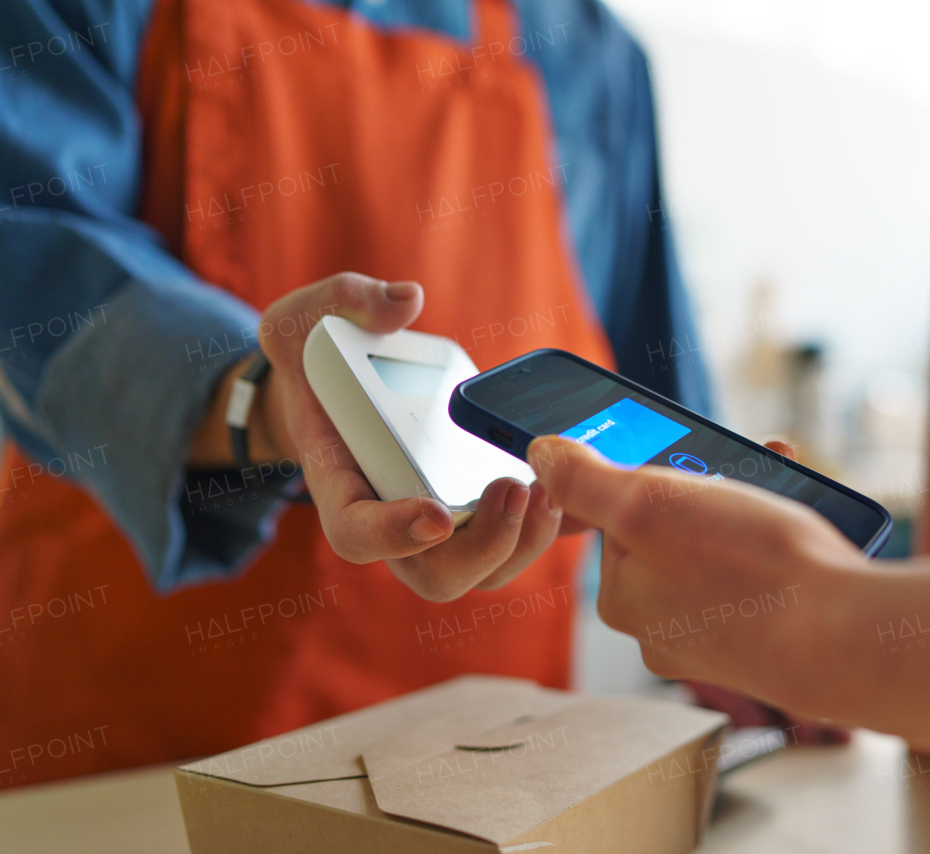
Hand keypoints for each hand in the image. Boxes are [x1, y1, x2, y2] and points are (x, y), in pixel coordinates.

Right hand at [194, 272, 564, 600]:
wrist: (333, 381)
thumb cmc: (319, 354)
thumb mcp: (309, 315)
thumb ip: (349, 302)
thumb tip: (406, 299)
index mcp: (340, 481)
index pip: (356, 534)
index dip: (393, 536)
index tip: (437, 516)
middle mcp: (389, 515)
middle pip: (434, 574)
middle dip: (481, 546)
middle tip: (515, 489)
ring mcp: (434, 520)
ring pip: (481, 570)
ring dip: (521, 542)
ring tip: (549, 489)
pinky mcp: (471, 508)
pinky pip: (510, 541)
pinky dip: (541, 525)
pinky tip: (568, 486)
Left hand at [526, 433, 873, 724]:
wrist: (847, 639)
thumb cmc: (749, 570)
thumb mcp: (651, 502)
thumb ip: (587, 479)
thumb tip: (540, 454)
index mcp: (624, 597)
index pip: (621, 516)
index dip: (657, 476)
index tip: (692, 461)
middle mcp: (663, 627)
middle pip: (677, 531)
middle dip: (714, 486)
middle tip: (748, 465)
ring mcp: (718, 640)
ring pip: (724, 550)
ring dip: (752, 505)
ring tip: (783, 485)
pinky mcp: (767, 644)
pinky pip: (762, 578)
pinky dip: (781, 544)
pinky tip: (809, 529)